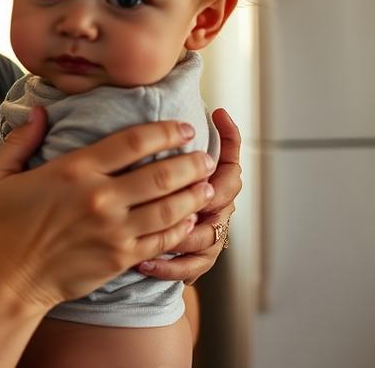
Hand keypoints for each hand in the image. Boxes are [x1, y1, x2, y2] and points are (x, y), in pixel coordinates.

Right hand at [0, 107, 214, 310]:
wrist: (6, 282)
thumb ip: (21, 140)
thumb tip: (39, 111)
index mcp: (74, 170)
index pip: (134, 141)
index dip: (166, 131)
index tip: (183, 127)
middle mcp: (100, 198)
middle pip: (162, 174)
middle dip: (192, 162)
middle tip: (204, 156)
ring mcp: (114, 231)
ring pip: (170, 208)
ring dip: (195, 194)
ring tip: (208, 185)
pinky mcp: (120, 258)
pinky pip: (162, 239)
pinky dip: (181, 227)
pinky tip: (190, 219)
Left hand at [138, 108, 242, 283]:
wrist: (145, 245)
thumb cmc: (149, 198)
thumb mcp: (153, 170)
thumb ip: (159, 148)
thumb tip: (151, 106)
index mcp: (215, 182)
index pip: (230, 157)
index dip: (229, 136)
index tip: (218, 113)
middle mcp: (218, 207)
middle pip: (224, 194)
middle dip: (203, 190)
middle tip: (182, 187)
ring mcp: (211, 235)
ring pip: (208, 234)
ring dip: (183, 232)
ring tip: (154, 229)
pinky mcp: (198, 262)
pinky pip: (190, 267)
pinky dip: (168, 265)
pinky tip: (144, 262)